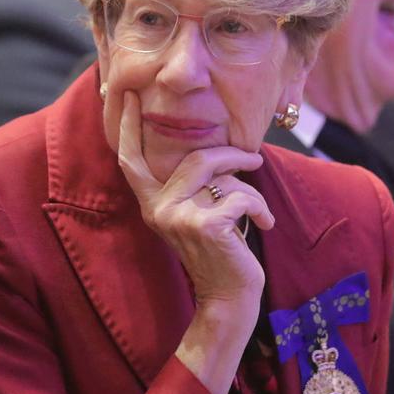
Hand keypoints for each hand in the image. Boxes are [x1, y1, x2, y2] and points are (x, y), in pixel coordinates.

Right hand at [117, 92, 274, 393]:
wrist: (229, 298)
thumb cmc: (221, 253)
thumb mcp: (200, 214)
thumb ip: (195, 186)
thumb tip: (216, 150)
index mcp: (151, 204)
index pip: (131, 159)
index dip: (128, 127)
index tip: (130, 96)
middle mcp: (156, 209)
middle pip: (195, 157)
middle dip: (232, 156)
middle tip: (255, 161)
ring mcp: (177, 217)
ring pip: (220, 174)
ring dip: (249, 186)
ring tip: (260, 209)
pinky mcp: (204, 225)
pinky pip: (241, 196)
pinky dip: (260, 208)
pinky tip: (264, 225)